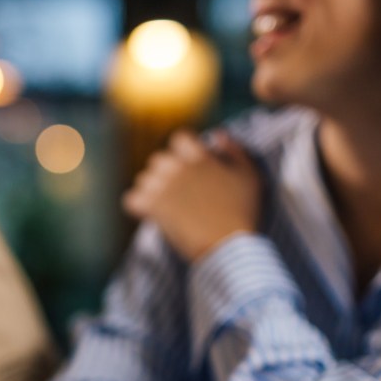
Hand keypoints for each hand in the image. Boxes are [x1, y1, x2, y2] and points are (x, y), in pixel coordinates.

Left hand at [122, 130, 260, 262]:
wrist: (229, 245)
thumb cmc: (243, 211)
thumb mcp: (249, 176)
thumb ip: (235, 150)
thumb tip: (218, 134)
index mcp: (199, 156)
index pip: (179, 139)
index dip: (183, 152)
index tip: (190, 167)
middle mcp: (177, 167)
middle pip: (158, 160)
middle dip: (165, 173)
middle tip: (178, 192)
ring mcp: (162, 187)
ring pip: (143, 180)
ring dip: (151, 190)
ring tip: (167, 206)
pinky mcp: (152, 208)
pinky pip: (130, 200)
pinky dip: (137, 207)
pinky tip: (150, 215)